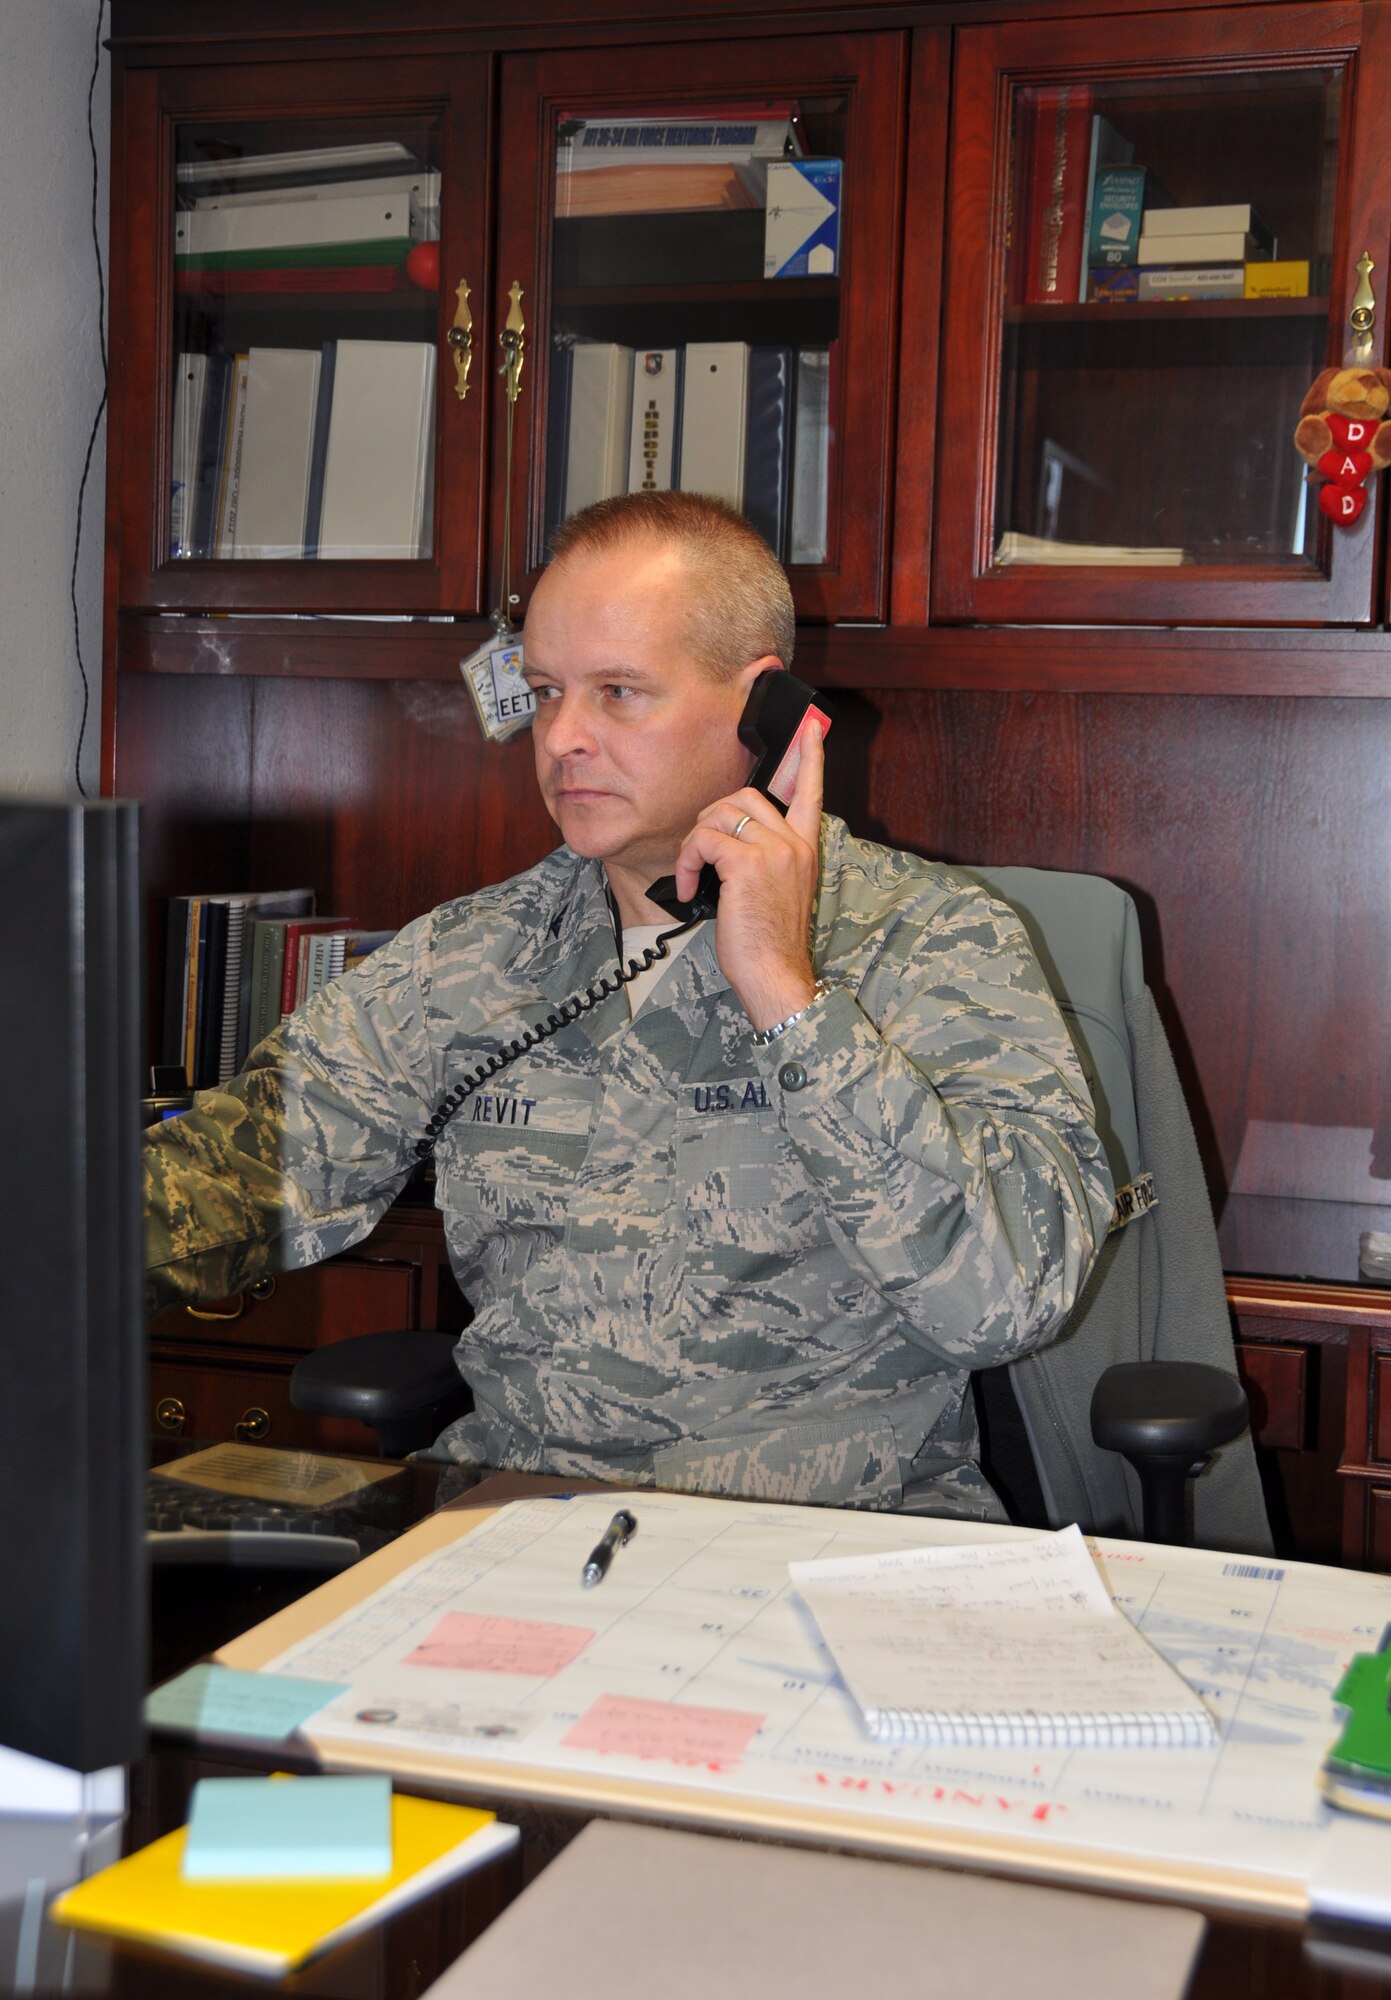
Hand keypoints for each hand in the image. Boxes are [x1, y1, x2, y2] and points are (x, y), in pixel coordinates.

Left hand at [672, 721, 823, 1030]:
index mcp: (805, 848)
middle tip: (699, 853)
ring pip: (718, 816)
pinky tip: (691, 887)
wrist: (776, 974)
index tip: (813, 726)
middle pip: (743, 797)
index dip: (811, 756)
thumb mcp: (774, 892)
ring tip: (694, 876)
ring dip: (694, 843)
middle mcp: (794, 843)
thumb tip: (725, 843)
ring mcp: (774, 850)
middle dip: (709, 818)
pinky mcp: (747, 862)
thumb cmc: (769, 944)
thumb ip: (762, 860)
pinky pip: (703, 841)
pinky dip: (687, 862)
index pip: (811, 792)